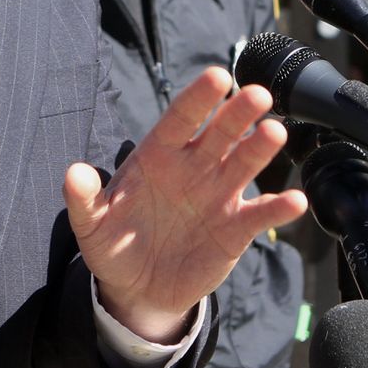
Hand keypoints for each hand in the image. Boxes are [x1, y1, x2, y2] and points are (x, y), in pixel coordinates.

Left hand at [63, 66, 307, 342]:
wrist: (138, 289)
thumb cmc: (115, 244)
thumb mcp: (93, 224)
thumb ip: (84, 198)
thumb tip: (73, 173)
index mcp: (160, 155)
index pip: (180, 119)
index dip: (198, 99)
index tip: (216, 77)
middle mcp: (194, 167)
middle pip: (219, 133)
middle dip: (238, 113)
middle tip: (257, 95)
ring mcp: (218, 195)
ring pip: (244, 163)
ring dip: (260, 148)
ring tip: (275, 133)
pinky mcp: (235, 229)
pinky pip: (260, 214)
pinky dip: (278, 207)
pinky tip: (295, 201)